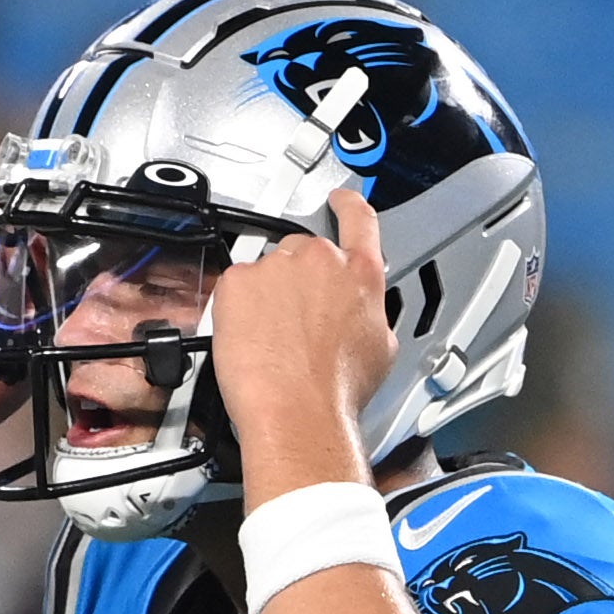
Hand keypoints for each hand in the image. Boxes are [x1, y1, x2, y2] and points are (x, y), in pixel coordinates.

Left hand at [210, 189, 396, 499]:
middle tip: (292, 321)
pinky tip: (249, 340)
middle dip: (296, 280)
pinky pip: (234, 287)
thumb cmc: (335, 391)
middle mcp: (320, 261)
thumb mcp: (378, 346)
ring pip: (266, 272)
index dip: (347, 205)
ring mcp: (277, 268)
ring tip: (271, 341)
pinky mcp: (238, 282)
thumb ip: (368, 309)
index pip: (358, 218)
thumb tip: (361, 310)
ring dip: (266, 297)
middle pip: (303, 251)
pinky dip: (236, 309)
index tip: (339, 201)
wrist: (298, 412)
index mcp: (360, 273)